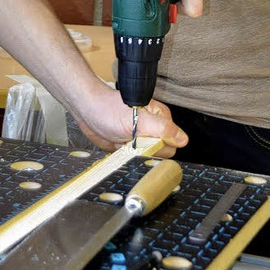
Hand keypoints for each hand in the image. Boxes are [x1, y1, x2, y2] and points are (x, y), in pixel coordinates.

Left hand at [73, 86, 187, 157]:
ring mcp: (142, 138)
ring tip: (123, 140)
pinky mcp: (130, 147)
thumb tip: (183, 139)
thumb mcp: (137, 118)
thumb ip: (162, 128)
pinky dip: (126, 157)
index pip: (172, 144)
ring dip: (134, 154)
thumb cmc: (108, 109)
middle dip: (144, 151)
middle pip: (161, 153)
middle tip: (130, 138)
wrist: (86, 111)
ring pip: (147, 158)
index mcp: (161, 118)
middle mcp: (153, 129)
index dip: (156, 145)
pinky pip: (135, 160)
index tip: (142, 138)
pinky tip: (118, 146)